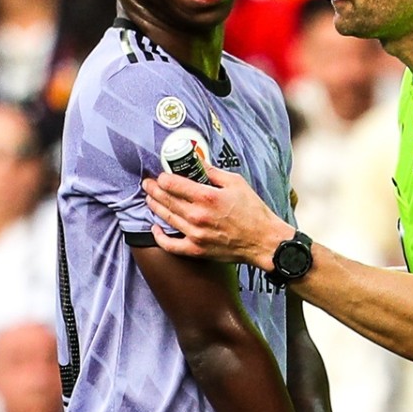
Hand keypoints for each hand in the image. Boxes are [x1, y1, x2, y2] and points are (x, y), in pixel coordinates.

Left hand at [143, 167, 290, 268]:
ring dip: (154, 206)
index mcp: (207, 196)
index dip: (162, 177)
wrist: (264, 240)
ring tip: (150, 199)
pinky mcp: (196, 249)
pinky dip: (159, 236)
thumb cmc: (254, 212)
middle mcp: (197, 215)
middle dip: (153, 189)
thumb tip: (197, 162)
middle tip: (148, 184)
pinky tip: (155, 228)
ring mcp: (195, 233)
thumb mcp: (236, 183)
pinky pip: (170, 244)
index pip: (172, 183)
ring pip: (165, 217)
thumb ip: (213, 172)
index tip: (161, 175)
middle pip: (165, 199)